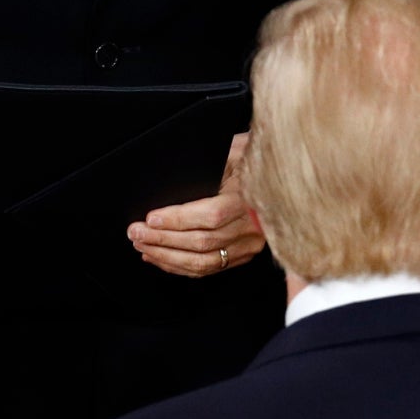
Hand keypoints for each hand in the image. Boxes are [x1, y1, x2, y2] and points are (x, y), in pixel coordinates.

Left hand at [128, 133, 267, 276]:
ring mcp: (250, 243)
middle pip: (202, 242)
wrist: (283, 173)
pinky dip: (180, 266)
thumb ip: (211, 163)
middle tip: (136, 233)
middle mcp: (252, 225)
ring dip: (167, 257)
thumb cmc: (253, 158)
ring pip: (204, 261)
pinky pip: (209, 267)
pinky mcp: (244, 253)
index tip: (151, 218)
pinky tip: (159, 258)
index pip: (210, 215)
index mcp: (250, 197)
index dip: (178, 220)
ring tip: (142, 245)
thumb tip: (171, 174)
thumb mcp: (233, 151)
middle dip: (163, 240)